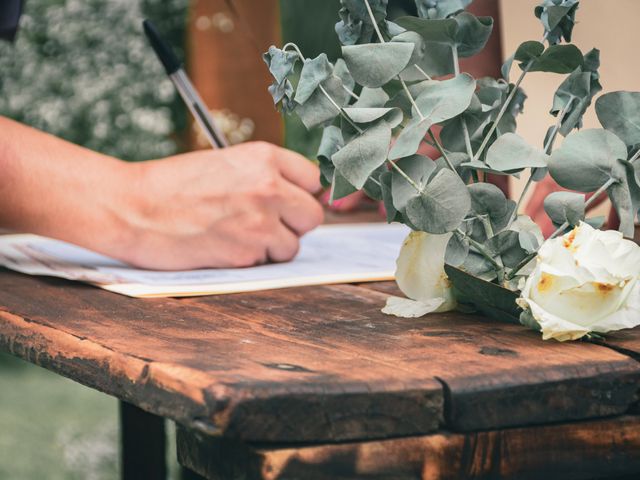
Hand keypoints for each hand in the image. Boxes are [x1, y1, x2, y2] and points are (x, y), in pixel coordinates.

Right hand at [117, 142, 322, 269]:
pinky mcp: (247, 252)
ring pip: (293, 245)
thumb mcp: (226, 164)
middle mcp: (269, 186)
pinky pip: (268, 262)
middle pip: (312, 215)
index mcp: (264, 157)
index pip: (313, 179)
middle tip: (266, 224)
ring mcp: (260, 221)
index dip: (300, 193)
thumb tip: (296, 197)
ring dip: (273, 246)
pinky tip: (226, 247)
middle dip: (293, 224)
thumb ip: (264, 177)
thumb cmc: (172, 186)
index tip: (289, 202)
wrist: (133, 208)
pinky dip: (253, 261)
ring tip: (239, 236)